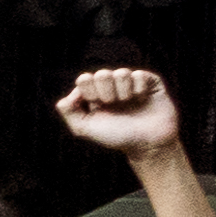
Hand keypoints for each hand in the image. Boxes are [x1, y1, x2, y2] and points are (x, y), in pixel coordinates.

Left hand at [63, 66, 187, 161]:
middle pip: (101, 74)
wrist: (149, 143)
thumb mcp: (85, 129)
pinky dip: (138, 88)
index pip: (84, 80)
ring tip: (128, 103)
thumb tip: (66, 98)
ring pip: (121, 73)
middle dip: (105, 92)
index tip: (96, 106)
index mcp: (96, 95)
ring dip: (122, 91)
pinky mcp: (150, 82)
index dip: (88, 92)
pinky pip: (138, 74)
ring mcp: (131, 84)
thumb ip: (68, 112)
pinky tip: (142, 98)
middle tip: (112, 104)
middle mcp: (113, 87)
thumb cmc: (117, 137)